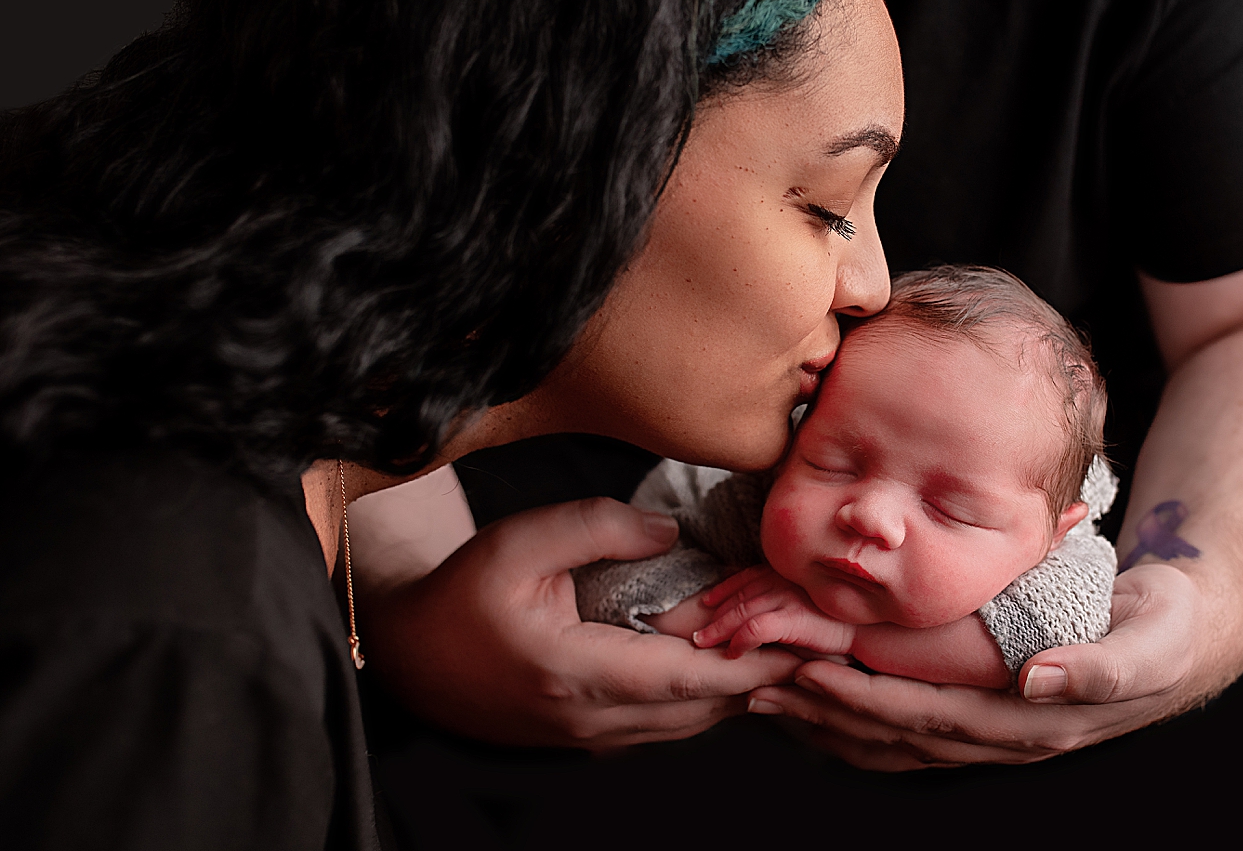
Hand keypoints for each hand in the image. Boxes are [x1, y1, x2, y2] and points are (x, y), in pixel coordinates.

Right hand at [358, 498, 800, 748]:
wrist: (408, 656)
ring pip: (686, 721)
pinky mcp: (587, 732)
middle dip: (761, 673)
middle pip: (700, 708)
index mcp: (577, 675)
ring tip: (785, 641)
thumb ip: (601, 527)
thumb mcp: (522, 539)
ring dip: (738, 685)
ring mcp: (589, 734)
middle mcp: (591, 719)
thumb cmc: (462, 593)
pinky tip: (729, 659)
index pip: (688, 679)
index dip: (753, 662)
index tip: (804, 639)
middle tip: (814, 634)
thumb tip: (673, 534)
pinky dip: (705, 693)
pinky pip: (664, 720)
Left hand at [693, 565, 856, 659]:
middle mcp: (787, 580)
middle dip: (716, 611)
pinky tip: (732, 652)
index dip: (725, 588)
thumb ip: (791, 600)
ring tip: (702, 644)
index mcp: (789, 572)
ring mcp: (791, 597)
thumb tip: (767, 608)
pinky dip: (742, 638)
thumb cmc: (846, 617)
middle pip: (741, 593)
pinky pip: (759, 627)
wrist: (876, 628)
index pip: (748, 576)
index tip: (707, 601)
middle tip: (694, 631)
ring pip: (743, 609)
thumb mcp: (814, 601)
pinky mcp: (796, 619)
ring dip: (720, 627)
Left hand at [745, 563, 1207, 769]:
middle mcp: (1007, 735)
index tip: (810, 676)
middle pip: (900, 736)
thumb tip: (1036, 681)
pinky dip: (863, 712)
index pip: (932, 718)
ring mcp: (997, 730)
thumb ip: (1101, 667)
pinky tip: (822, 694)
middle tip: (762, 684)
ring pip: (898, 739)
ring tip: (770, 694)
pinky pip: (914, 725)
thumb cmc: (1168, 631)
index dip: (867, 701)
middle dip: (828, 713)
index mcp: (1035, 721)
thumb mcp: (1152, 642)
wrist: (1188, 641)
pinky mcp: (990, 712)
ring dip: (832, 721)